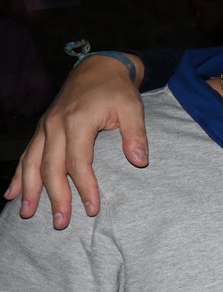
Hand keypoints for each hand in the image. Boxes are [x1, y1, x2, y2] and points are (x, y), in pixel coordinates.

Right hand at [3, 53, 146, 228]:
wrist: (98, 68)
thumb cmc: (117, 90)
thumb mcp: (133, 108)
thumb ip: (136, 134)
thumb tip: (139, 161)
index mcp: (78, 121)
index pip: (78, 161)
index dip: (85, 187)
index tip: (92, 209)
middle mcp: (55, 125)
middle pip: (51, 167)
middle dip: (55, 197)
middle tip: (61, 222)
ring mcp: (46, 127)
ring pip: (33, 163)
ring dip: (30, 190)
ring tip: (27, 214)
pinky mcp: (43, 129)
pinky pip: (27, 154)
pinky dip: (19, 175)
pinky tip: (13, 194)